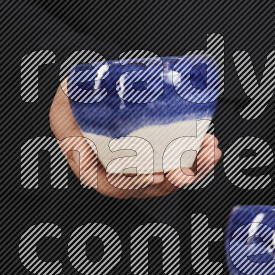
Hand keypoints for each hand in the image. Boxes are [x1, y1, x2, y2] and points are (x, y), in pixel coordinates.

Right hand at [49, 81, 221, 198]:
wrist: (87, 88)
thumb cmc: (76, 97)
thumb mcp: (65, 104)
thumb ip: (66, 121)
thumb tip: (75, 145)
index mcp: (93, 164)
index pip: (114, 185)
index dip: (134, 184)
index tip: (153, 176)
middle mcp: (118, 170)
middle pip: (149, 186)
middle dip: (174, 178)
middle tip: (188, 167)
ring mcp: (140, 164)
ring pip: (169, 177)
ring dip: (193, 168)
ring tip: (208, 152)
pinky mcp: (157, 153)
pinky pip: (177, 162)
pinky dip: (196, 158)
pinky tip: (209, 147)